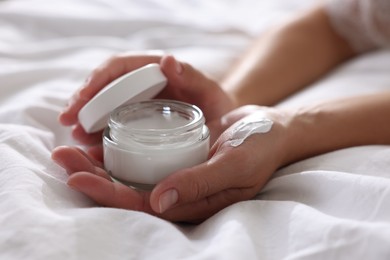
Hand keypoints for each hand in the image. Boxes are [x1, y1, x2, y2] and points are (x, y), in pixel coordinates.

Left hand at [52, 105, 288, 222]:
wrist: (270, 131)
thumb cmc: (257, 148)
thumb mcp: (234, 164)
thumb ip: (199, 183)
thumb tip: (157, 201)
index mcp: (190, 201)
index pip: (140, 203)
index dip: (106, 192)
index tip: (75, 174)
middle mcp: (178, 192)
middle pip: (126, 189)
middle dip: (91, 175)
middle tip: (60, 156)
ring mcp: (175, 175)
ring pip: (129, 174)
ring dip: (97, 162)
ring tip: (69, 145)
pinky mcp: (174, 158)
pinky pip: (140, 158)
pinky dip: (117, 150)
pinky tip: (98, 139)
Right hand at [60, 53, 234, 153]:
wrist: (220, 125)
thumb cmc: (215, 104)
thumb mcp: (208, 90)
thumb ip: (192, 77)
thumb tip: (168, 60)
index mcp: (153, 71)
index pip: (119, 68)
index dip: (98, 80)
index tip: (82, 97)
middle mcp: (140, 87)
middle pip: (104, 89)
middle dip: (83, 103)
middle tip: (68, 121)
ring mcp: (136, 107)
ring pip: (104, 109)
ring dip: (86, 122)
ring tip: (75, 137)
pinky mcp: (136, 126)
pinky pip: (112, 128)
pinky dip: (99, 137)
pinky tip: (89, 149)